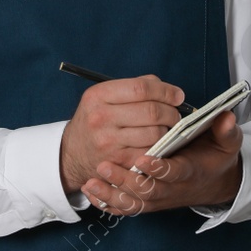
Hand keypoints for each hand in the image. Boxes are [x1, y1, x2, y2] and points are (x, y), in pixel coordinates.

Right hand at [59, 74, 184, 195]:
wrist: (72, 154)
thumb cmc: (94, 121)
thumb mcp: (103, 97)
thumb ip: (133, 87)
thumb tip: (168, 90)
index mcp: (97, 96)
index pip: (140, 88)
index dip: (165, 91)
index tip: (177, 95)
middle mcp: (101, 118)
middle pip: (151, 111)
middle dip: (171, 112)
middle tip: (175, 113)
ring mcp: (109, 143)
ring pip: (155, 133)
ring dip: (168, 130)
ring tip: (166, 128)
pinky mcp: (119, 163)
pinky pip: (151, 152)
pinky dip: (159, 147)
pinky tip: (157, 143)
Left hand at [82, 110, 243, 215]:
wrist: (212, 183)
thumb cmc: (215, 159)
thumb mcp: (227, 144)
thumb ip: (226, 131)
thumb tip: (226, 117)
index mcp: (190, 172)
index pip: (174, 173)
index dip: (159, 168)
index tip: (142, 158)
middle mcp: (172, 189)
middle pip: (147, 191)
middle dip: (125, 180)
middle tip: (104, 165)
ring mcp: (158, 198)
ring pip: (133, 202)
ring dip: (111, 194)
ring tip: (91, 182)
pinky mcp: (147, 202)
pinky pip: (126, 208)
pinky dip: (108, 203)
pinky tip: (91, 192)